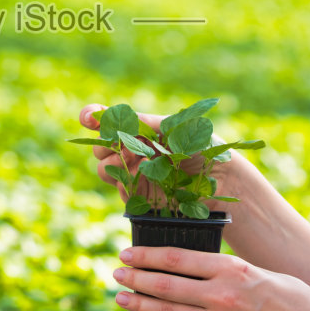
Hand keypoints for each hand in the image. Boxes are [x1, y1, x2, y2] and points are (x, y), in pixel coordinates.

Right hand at [78, 103, 245, 209]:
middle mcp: (133, 151)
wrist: (221, 178)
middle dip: (105, 144)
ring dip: (115, 163)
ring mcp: (135, 174)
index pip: (106, 121)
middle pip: (100, 147)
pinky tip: (144, 175)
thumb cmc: (202, 146)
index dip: (92, 117)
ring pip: (103, 170)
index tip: (88, 117)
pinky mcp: (140, 196)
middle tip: (124, 144)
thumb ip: (142, 121)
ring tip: (139, 160)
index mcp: (140, 129)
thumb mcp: (173, 125)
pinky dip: (127, 181)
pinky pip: (120, 189)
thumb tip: (111, 114)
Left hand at [113, 246, 309, 310]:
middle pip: (165, 286)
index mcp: (230, 269)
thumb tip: (182, 262)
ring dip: (139, 305)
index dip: (146, 256)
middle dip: (135, 280)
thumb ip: (220, 268)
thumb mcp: (254, 268)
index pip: (176, 258)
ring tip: (120, 298)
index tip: (126, 254)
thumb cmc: (286, 294)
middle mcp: (221, 295)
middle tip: (116, 274)